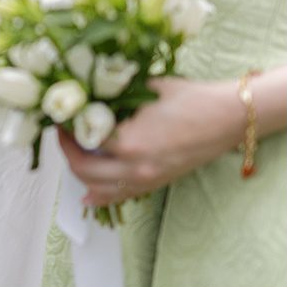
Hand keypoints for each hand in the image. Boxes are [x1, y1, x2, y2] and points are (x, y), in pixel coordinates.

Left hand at [61, 77, 244, 206]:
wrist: (227, 117)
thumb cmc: (188, 98)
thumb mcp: (143, 89)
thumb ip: (112, 96)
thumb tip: (83, 94)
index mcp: (128, 142)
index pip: (81, 138)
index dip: (66, 125)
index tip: (59, 114)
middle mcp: (134, 167)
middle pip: (83, 168)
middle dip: (66, 150)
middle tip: (62, 133)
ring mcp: (146, 180)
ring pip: (98, 187)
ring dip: (80, 172)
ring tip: (73, 152)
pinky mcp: (155, 184)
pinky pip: (120, 196)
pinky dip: (100, 196)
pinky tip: (88, 194)